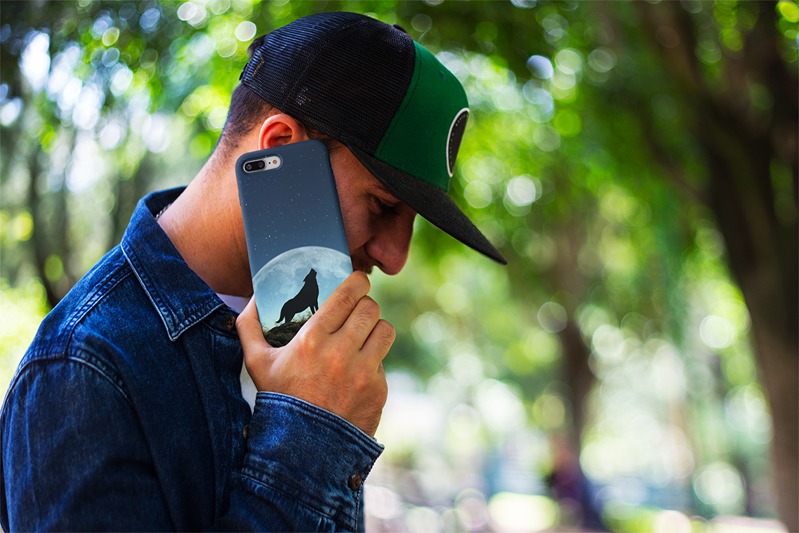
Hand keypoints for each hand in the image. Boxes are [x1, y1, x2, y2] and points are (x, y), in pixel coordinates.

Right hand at [236, 272, 393, 436]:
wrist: (302, 450)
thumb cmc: (278, 400)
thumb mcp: (256, 363)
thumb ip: (249, 326)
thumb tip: (253, 299)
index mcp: (312, 339)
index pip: (348, 295)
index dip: (358, 282)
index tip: (358, 281)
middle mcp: (341, 353)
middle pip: (370, 309)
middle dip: (365, 305)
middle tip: (358, 311)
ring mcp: (363, 373)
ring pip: (385, 330)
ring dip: (375, 329)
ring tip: (364, 335)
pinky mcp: (378, 390)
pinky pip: (383, 362)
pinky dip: (373, 362)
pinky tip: (357, 371)